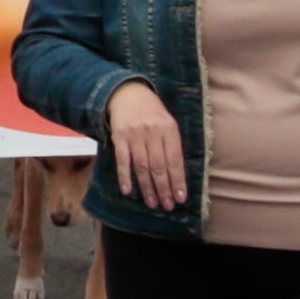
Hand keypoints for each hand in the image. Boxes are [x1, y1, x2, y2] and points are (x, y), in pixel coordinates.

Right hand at [104, 81, 188, 214]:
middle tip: (167, 206)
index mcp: (169, 130)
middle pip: (158, 166)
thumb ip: (172, 146)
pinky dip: (124, 176)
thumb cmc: (152, 113)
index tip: (180, 199)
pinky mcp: (118, 136)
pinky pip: (122, 159)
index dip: (177, 181)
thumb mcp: (168, 124)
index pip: (175, 161)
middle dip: (163, 189)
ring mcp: (134, 134)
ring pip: (142, 166)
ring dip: (147, 187)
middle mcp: (152, 132)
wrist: (127, 92)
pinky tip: (127, 190)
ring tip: (152, 203)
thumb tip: (178, 177)